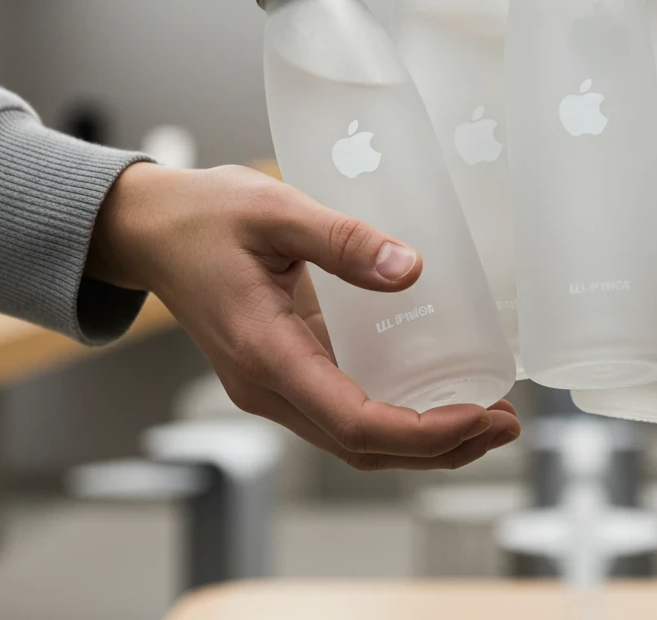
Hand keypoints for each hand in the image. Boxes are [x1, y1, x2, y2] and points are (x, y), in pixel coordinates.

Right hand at [86, 163, 519, 469]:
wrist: (149, 229)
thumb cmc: (204, 217)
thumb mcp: (276, 210)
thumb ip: (343, 240)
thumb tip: (410, 269)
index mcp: (266, 355)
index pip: (354, 421)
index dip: (421, 431)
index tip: (477, 415)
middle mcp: (268, 387)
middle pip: (363, 446)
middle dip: (440, 446)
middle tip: (507, 424)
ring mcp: (274, 386)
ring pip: (356, 441)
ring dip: (423, 442)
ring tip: (489, 421)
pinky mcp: (284, 374)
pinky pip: (346, 415)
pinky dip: (397, 420)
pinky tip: (438, 400)